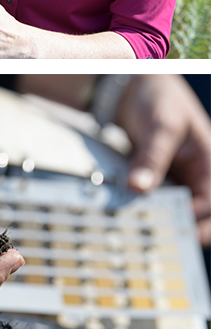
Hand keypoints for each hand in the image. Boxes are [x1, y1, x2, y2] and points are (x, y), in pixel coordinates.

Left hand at [115, 75, 210, 245]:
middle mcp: (196, 176)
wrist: (134, 90)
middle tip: (152, 238)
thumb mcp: (160, 126)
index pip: (209, 202)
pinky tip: (127, 216)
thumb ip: (151, 157)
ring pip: (174, 213)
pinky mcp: (156, 183)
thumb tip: (139, 187)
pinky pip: (154, 203)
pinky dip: (144, 211)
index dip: (194, 219)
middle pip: (197, 216)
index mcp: (209, 163)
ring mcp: (176, 181)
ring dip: (158, 221)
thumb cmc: (160, 100)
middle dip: (179, 228)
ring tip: (137, 229)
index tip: (169, 227)